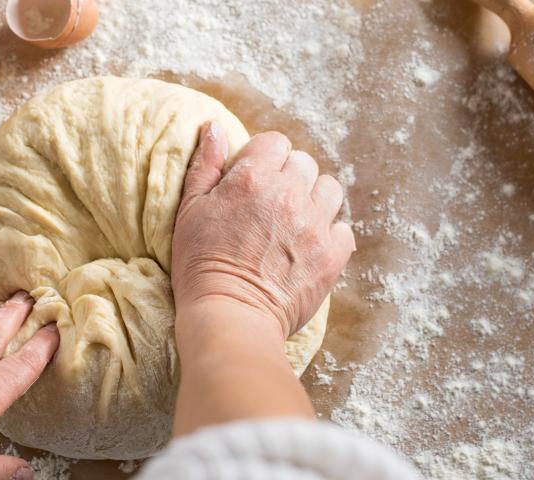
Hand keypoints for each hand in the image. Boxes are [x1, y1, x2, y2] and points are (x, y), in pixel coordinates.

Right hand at [172, 123, 353, 337]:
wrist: (229, 316)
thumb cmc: (200, 264)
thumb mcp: (189, 209)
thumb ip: (205, 165)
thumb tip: (215, 127)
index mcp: (253, 178)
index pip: (275, 142)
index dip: (263, 158)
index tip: (254, 180)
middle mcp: (289, 194)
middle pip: (304, 163)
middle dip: (288, 177)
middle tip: (270, 205)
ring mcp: (315, 224)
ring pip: (330, 189)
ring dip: (314, 199)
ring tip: (294, 221)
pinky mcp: (333, 255)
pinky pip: (343, 229)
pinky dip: (329, 234)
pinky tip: (308, 247)